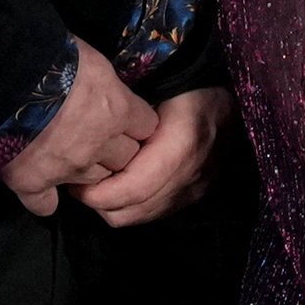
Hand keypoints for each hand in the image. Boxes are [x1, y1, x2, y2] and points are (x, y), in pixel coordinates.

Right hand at [0, 42, 157, 216]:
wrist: (6, 74)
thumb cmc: (53, 55)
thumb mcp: (92, 59)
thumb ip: (106, 82)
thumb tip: (108, 87)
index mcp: (118, 110)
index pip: (147, 127)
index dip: (135, 124)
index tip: (126, 119)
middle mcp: (98, 145)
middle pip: (125, 159)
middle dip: (116, 151)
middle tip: (98, 139)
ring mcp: (67, 168)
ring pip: (93, 183)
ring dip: (87, 173)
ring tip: (72, 159)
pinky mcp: (33, 182)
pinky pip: (45, 205)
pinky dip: (44, 200)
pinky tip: (42, 194)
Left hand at [76, 86, 229, 226]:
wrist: (230, 99)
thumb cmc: (187, 86)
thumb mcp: (156, 89)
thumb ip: (127, 116)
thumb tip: (87, 136)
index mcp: (180, 145)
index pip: (131, 190)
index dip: (97, 194)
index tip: (75, 182)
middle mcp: (189, 175)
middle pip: (130, 212)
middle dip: (98, 203)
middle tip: (80, 181)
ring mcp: (195, 189)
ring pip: (139, 217)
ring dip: (114, 206)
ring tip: (100, 182)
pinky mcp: (196, 195)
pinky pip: (154, 213)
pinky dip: (133, 205)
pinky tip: (124, 184)